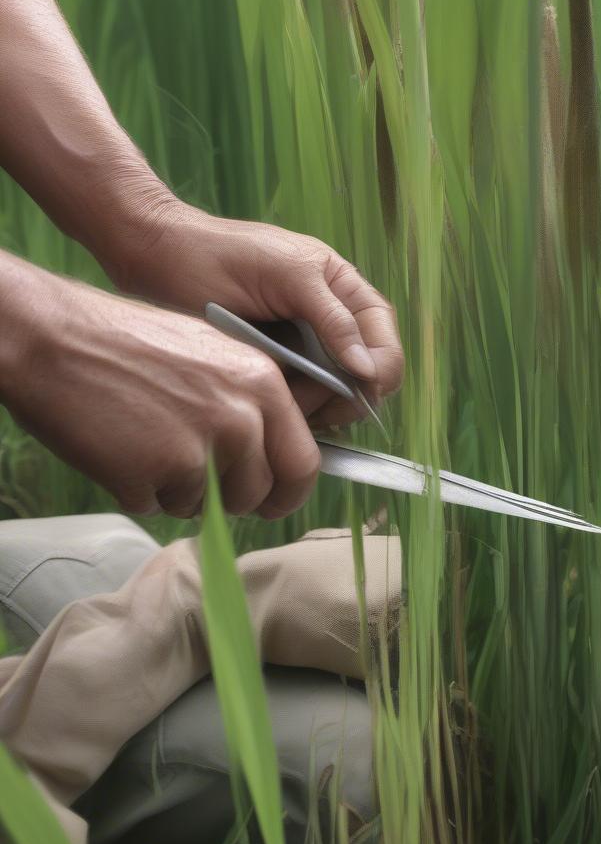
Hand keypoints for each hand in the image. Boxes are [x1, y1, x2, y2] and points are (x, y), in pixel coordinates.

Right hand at [3, 273, 320, 518]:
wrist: (54, 336)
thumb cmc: (130, 342)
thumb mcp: (215, 355)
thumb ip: (253, 402)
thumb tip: (277, 452)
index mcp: (263, 384)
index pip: (303, 462)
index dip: (289, 491)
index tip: (275, 500)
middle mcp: (241, 418)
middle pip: (258, 493)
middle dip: (235, 500)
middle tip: (204, 484)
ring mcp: (198, 449)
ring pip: (210, 506)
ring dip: (183, 491)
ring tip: (149, 445)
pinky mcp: (152, 475)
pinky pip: (159, 506)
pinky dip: (140, 491)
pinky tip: (120, 450)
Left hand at [103, 199, 403, 427]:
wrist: (156, 259)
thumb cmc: (221, 252)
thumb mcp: (289, 274)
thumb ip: (334, 318)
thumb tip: (367, 368)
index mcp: (343, 290)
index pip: (383, 338)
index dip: (381, 366)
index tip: (360, 386)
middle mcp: (328, 324)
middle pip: (364, 375)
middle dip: (347, 395)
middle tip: (315, 406)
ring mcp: (301, 351)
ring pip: (332, 395)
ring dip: (318, 407)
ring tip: (284, 403)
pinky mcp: (273, 372)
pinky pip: (299, 400)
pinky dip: (294, 410)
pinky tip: (273, 405)